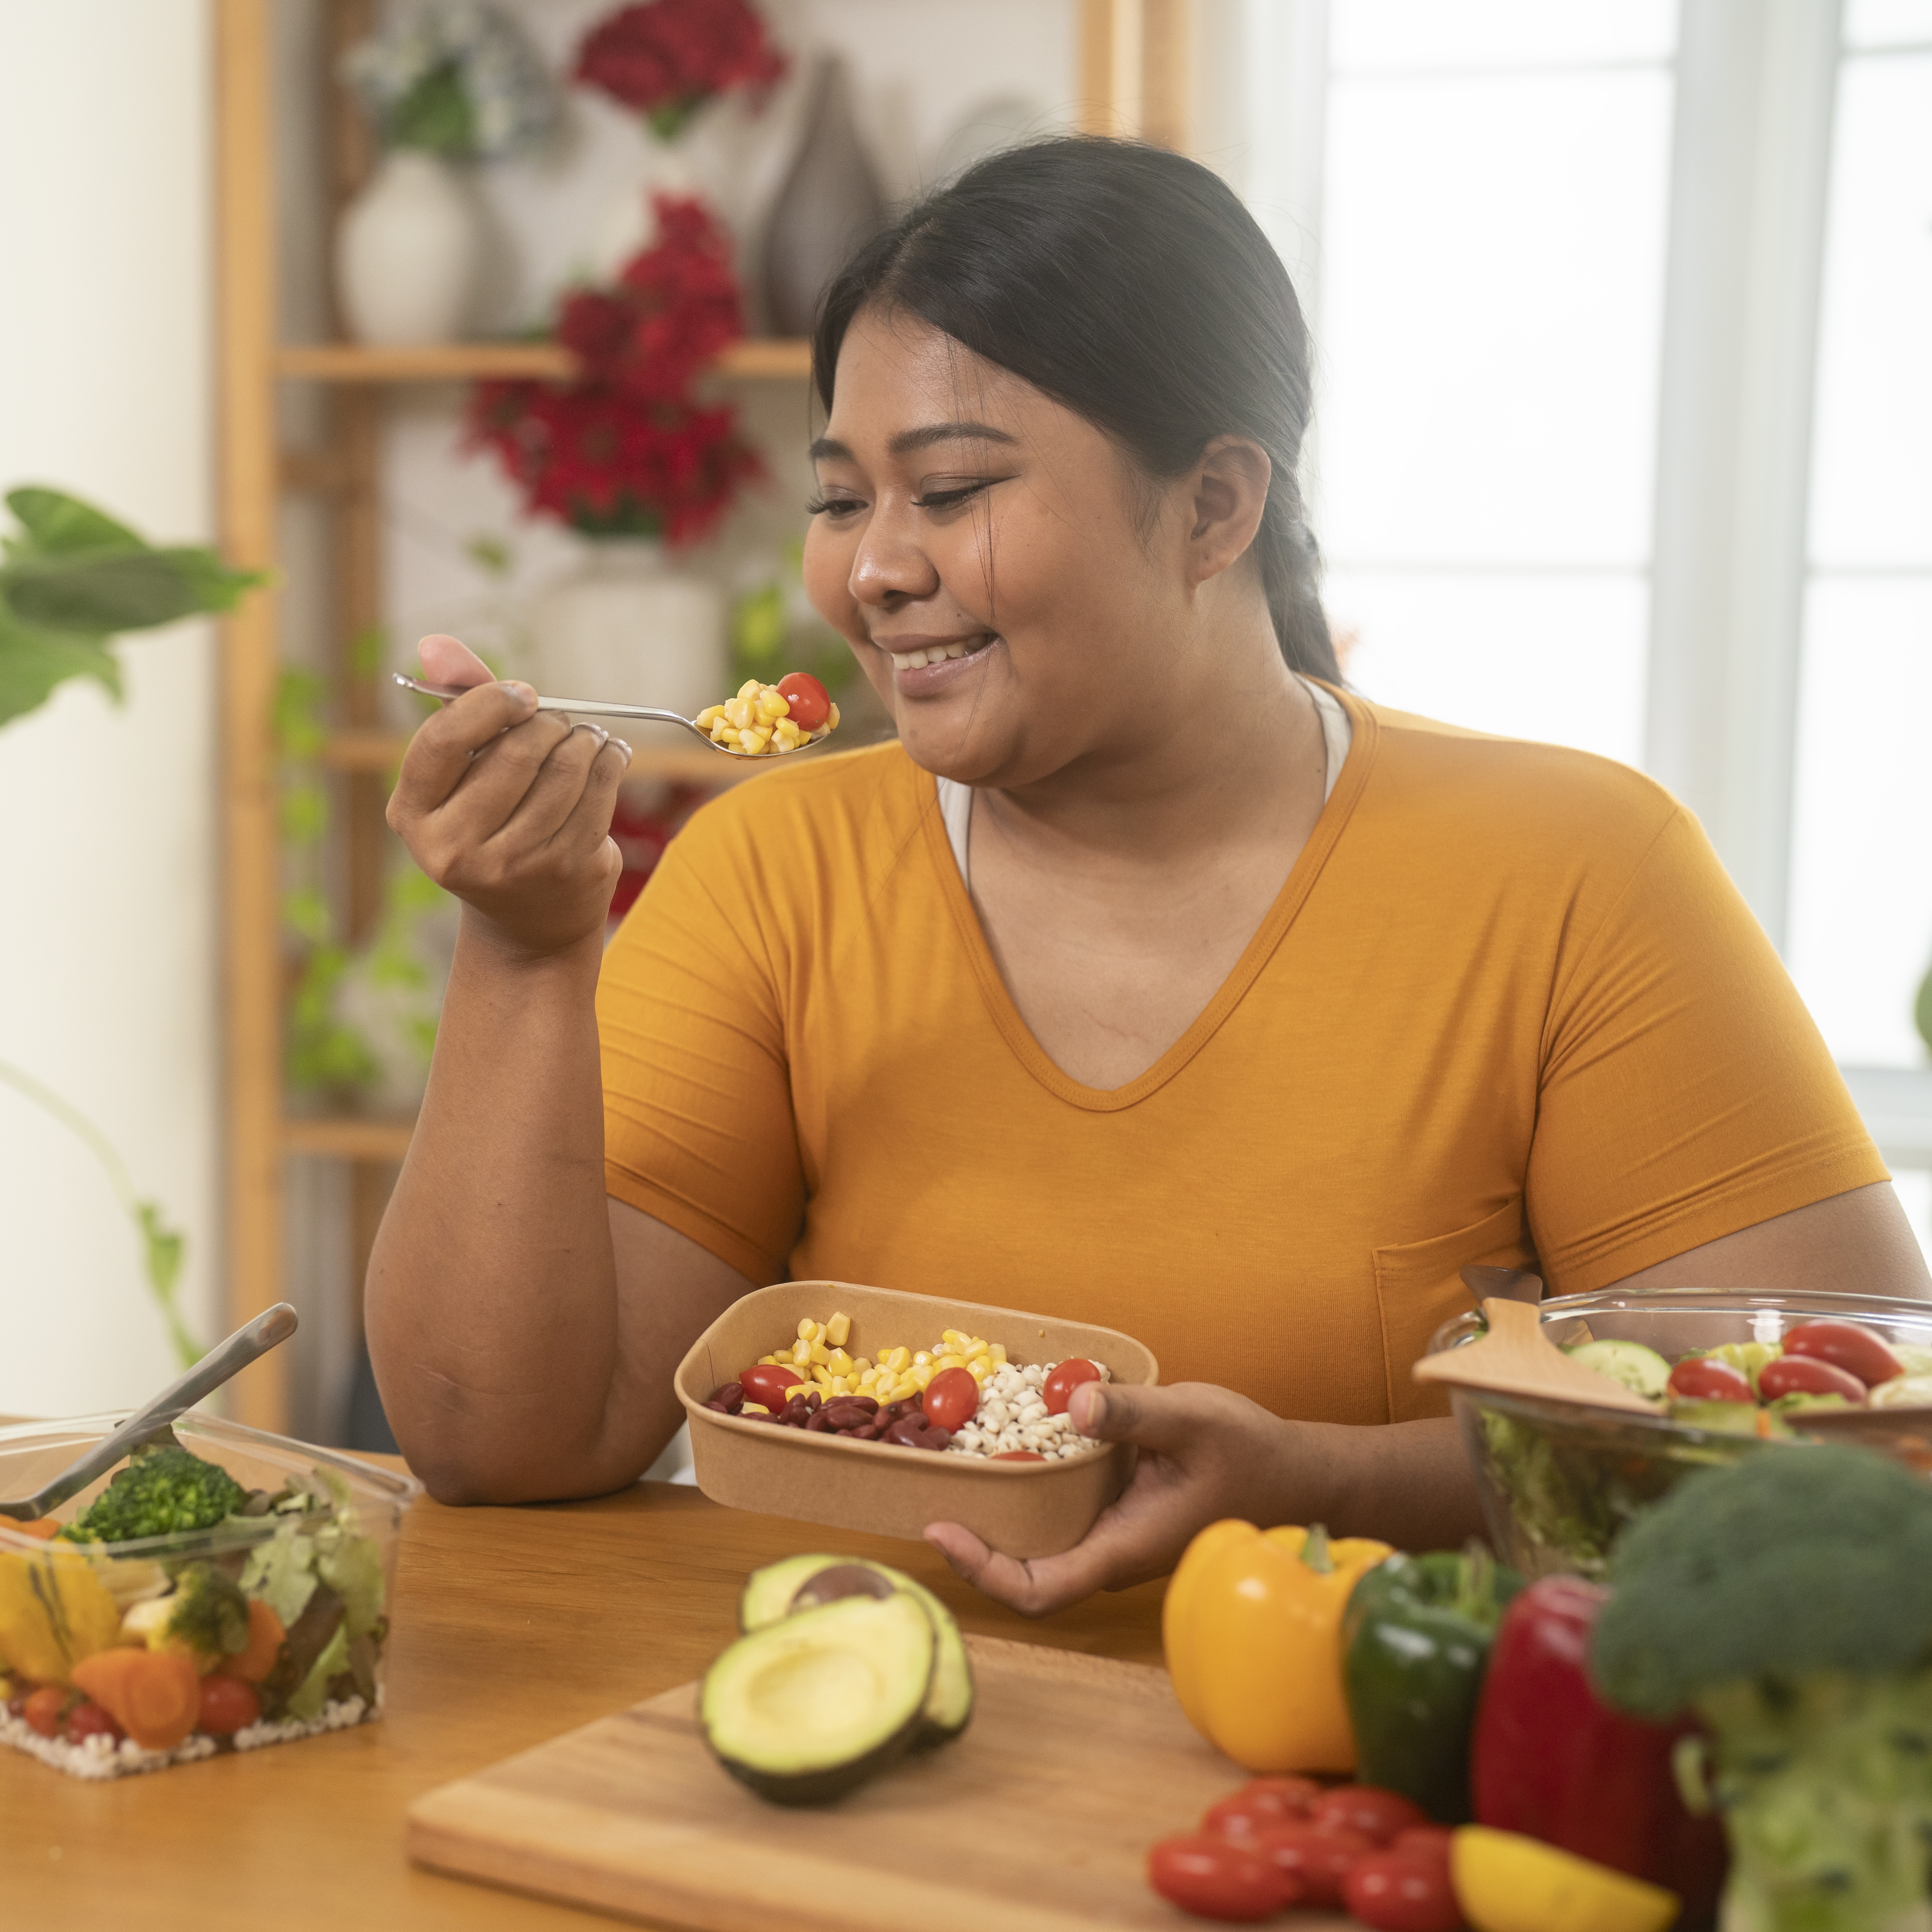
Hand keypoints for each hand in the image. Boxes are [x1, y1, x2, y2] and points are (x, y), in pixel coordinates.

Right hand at [386, 633, 632, 958]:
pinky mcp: (563, 870)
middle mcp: (452, 847)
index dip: (488, 703)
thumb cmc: (491, 824)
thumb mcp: (463, 772)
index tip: (522, 695)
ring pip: (563, 770)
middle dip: (548, 723)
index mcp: (412, 814)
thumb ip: (455, 705)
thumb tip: (435, 642)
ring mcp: (510, 865)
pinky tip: (610, 756)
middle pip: (515, 752)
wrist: (526, 922)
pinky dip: (610, 763)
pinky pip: (597, 794)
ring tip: (587, 738)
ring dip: (585, 740)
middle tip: (560, 721)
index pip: (444, 739)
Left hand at [924, 1380, 1317, 1617]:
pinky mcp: (1122, 1511)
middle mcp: (1112, 1551)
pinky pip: (1064, 1514)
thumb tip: (1075, 1405)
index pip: (1040, 1589)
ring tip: (953, 1470)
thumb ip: (1134, 1414)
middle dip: (975, 1545)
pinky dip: (1030, 1489)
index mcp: (1124, 1548)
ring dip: (999, 1517)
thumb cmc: (1253, 1454)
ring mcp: (1116, 1534)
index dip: (984, 1571)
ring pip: (1043, 1543)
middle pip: (1027, 1573)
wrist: (1298, 1476)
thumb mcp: (1194, 1419)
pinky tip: (1011, 1446)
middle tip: (929, 1493)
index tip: (941, 1531)